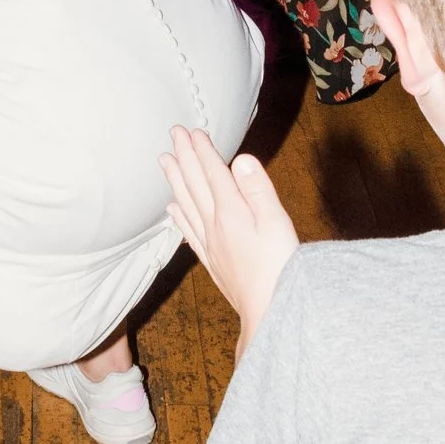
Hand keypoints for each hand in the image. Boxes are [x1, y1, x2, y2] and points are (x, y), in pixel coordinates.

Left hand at [161, 127, 298, 327]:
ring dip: (176, 180)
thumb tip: (240, 160)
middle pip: (195, 185)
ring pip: (187, 205)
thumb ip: (258, 190)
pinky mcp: (213, 261)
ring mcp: (211, 244)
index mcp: (232, 213)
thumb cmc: (280, 268)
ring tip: (164, 161)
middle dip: (184, 157)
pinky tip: (171, 209)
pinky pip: (189, 232)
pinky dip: (178, 216)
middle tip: (173, 134)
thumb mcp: (277, 224)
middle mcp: (215, 226)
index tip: (193, 131)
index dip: (203, 151)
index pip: (213, 174)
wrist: (269, 312)